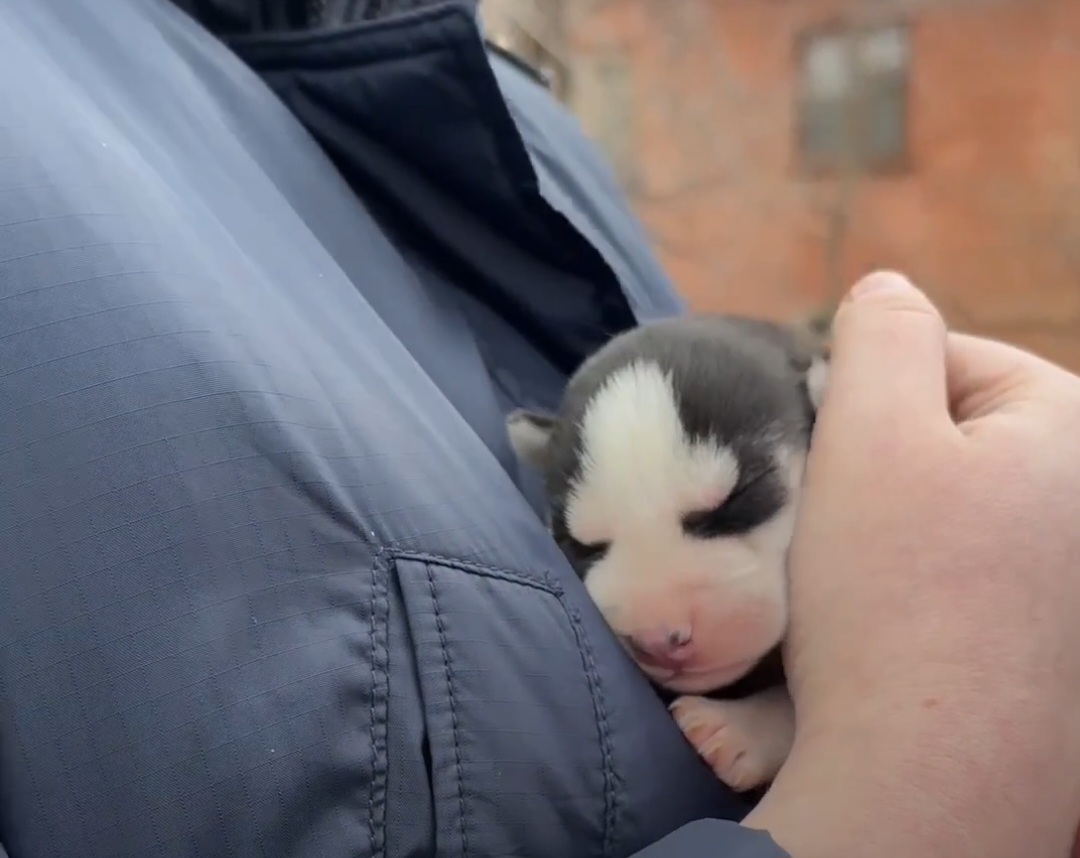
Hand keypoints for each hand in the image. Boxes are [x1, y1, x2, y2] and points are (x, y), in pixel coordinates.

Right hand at [743, 271, 1079, 857]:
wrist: (928, 781)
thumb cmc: (897, 599)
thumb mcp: (872, 430)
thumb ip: (879, 332)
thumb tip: (886, 290)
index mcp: (1068, 427)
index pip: (943, 357)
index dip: (858, 394)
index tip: (816, 454)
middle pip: (948, 434)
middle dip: (876, 461)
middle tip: (830, 520)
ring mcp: (1067, 577)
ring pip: (948, 505)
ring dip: (887, 523)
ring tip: (854, 578)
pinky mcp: (1043, 640)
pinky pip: (961, 571)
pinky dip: (915, 581)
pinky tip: (886, 622)